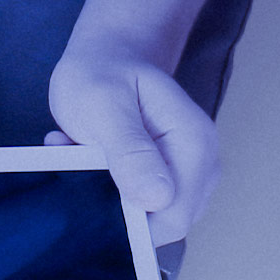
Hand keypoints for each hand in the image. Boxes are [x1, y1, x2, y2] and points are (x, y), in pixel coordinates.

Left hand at [47, 43, 215, 245]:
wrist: (105, 55)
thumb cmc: (102, 73)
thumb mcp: (105, 106)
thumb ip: (130, 151)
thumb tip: (157, 199)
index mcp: (193, 145)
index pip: (175, 217)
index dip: (132, 223)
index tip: (91, 196)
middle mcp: (198, 164)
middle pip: (162, 223)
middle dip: (113, 207)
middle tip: (81, 165)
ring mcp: (182, 172)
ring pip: (144, 215)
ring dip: (103, 196)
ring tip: (82, 154)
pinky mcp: (160, 176)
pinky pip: (133, 202)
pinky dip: (101, 188)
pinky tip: (84, 157)